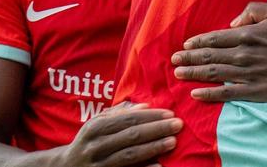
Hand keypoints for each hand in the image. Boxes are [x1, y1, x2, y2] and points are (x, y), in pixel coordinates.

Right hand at [57, 103, 180, 166]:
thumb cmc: (88, 141)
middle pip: (131, 135)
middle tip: (178, 125)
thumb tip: (145, 106)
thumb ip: (119, 113)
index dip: (150, 116)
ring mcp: (99, 164)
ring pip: (130, 155)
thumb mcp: (96, 124)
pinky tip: (159, 166)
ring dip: (153, 148)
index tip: (170, 113)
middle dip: (157, 129)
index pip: (128, 119)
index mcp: (95, 127)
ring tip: (172, 142)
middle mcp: (96, 145)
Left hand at [171, 2, 266, 102]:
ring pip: (214, 74)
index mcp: (248, 34)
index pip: (214, 38)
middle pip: (209, 57)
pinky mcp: (254, 91)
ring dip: (193, 74)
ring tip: (178, 73)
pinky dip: (209, 94)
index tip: (185, 45)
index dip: (197, 42)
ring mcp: (248, 74)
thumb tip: (233, 20)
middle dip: (188, 58)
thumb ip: (254, 10)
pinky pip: (227, 94)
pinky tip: (196, 93)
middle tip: (173, 60)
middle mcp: (244, 54)